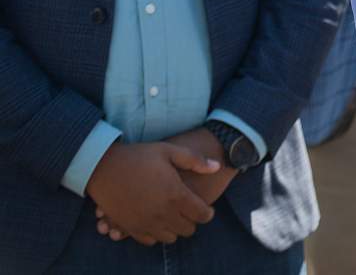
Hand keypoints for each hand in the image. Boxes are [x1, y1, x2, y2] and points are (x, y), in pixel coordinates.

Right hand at [85, 141, 219, 245]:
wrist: (102, 167)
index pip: (201, 215)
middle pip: (187, 230)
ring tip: (173, 215)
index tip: (207, 209)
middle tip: (189, 211)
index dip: (207, 213)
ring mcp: (145, 223)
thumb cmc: (138, 156)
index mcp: (176, 195)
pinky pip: (149, 241)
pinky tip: (156, 221)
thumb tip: (217, 167)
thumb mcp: (169, 150)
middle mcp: (162, 213)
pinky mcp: (130, 228)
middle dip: (192, 221)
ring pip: (170, 238)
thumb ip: (195, 160)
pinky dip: (156, 234)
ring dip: (174, 229)